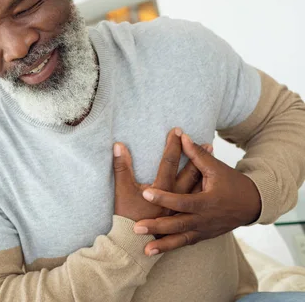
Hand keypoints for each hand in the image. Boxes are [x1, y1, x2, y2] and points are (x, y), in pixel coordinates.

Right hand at [113, 128, 211, 223]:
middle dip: (195, 155)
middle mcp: (176, 200)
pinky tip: (209, 183)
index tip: (177, 130)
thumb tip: (118, 145)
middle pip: (188, 173)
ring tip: (212, 156)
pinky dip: (202, 191)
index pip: (169, 162)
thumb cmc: (126, 215)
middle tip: (205, 141)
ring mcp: (182, 210)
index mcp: (162, 190)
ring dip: (204, 171)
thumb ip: (121, 166)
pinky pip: (198, 204)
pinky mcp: (184, 220)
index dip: (173, 145)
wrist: (132, 243)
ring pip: (197, 188)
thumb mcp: (123, 189)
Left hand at [134, 133, 261, 255]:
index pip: (182, 201)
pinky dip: (171, 247)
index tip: (145, 193)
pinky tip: (155, 251)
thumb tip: (182, 136)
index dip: (164, 198)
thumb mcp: (217, 168)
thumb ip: (197, 155)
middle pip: (178, 224)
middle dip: (157, 227)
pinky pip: (185, 243)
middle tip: (136, 228)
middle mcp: (205, 219)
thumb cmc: (233, 183)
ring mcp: (204, 230)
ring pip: (180, 239)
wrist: (253, 205)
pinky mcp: (203, 236)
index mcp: (207, 202)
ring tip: (144, 250)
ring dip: (162, 244)